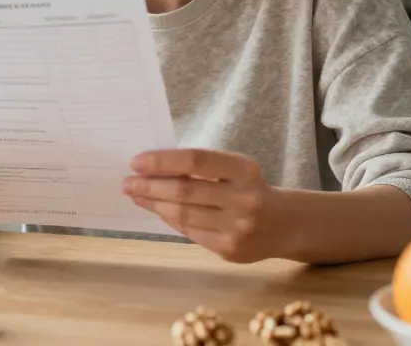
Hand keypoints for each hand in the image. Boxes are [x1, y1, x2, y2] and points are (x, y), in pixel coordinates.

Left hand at [123, 148, 280, 262]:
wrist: (283, 225)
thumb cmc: (247, 188)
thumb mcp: (234, 170)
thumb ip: (200, 168)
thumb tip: (152, 169)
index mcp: (244, 169)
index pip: (196, 161)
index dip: (163, 161)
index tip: (136, 162)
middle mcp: (244, 198)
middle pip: (185, 191)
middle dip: (150, 186)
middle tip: (127, 183)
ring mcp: (238, 227)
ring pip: (183, 215)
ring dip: (154, 205)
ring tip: (137, 196)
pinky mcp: (230, 249)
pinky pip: (190, 232)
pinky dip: (170, 220)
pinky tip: (158, 211)